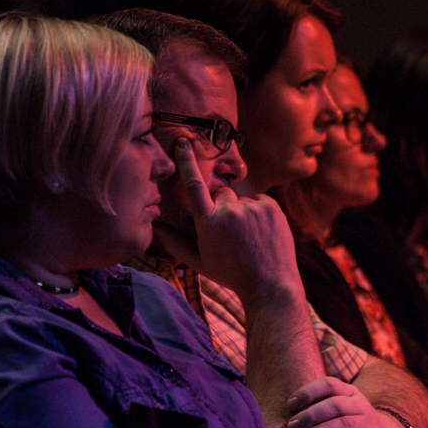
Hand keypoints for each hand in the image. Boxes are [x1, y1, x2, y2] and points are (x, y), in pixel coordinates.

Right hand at [154, 138, 303, 306]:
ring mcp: (252, 207)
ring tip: (250, 238)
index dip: (187, 162)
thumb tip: (156, 229)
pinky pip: (260, 200)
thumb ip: (175, 243)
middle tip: (232, 233)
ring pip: (242, 200)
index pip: (193, 186)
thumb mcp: (199, 263)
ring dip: (243, 212)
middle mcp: (229, 211)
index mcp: (208, 223)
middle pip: (221, 194)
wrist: (269, 283)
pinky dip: (260, 212)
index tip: (184, 143)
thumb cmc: (231, 274)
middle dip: (223, 206)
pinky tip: (262, 233)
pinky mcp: (271, 206)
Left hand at [286, 377, 411, 427]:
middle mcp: (362, 406)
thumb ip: (320, 405)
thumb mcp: (341, 408)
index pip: (329, 384)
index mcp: (350, 393)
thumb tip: (287, 411)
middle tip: (293, 426)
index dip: (308, 392)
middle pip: (336, 405)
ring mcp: (371, 426)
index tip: (290, 404)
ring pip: (345, 425)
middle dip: (311, 414)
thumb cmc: (353, 422)